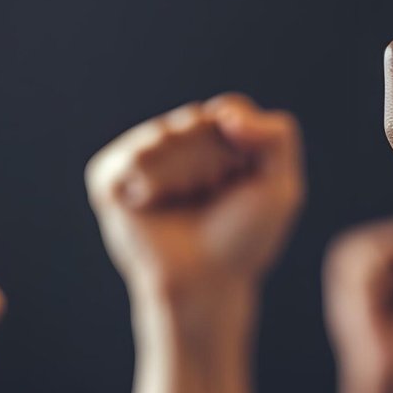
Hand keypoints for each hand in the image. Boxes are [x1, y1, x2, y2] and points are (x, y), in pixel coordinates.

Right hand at [87, 94, 304, 306]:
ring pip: (163, 135)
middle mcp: (176, 143)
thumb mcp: (280, 187)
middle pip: (195, 119)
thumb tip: (222, 113)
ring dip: (183, 173)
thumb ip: (277, 134)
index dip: (238, 150)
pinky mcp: (111, 182)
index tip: (239, 181)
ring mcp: (142, 160)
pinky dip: (149, 180)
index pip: (228, 109)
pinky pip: (129, 158)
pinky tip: (152, 202)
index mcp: (214, 138)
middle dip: (211, 161)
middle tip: (210, 195)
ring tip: (186, 200)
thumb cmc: (243, 239)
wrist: (206, 282)